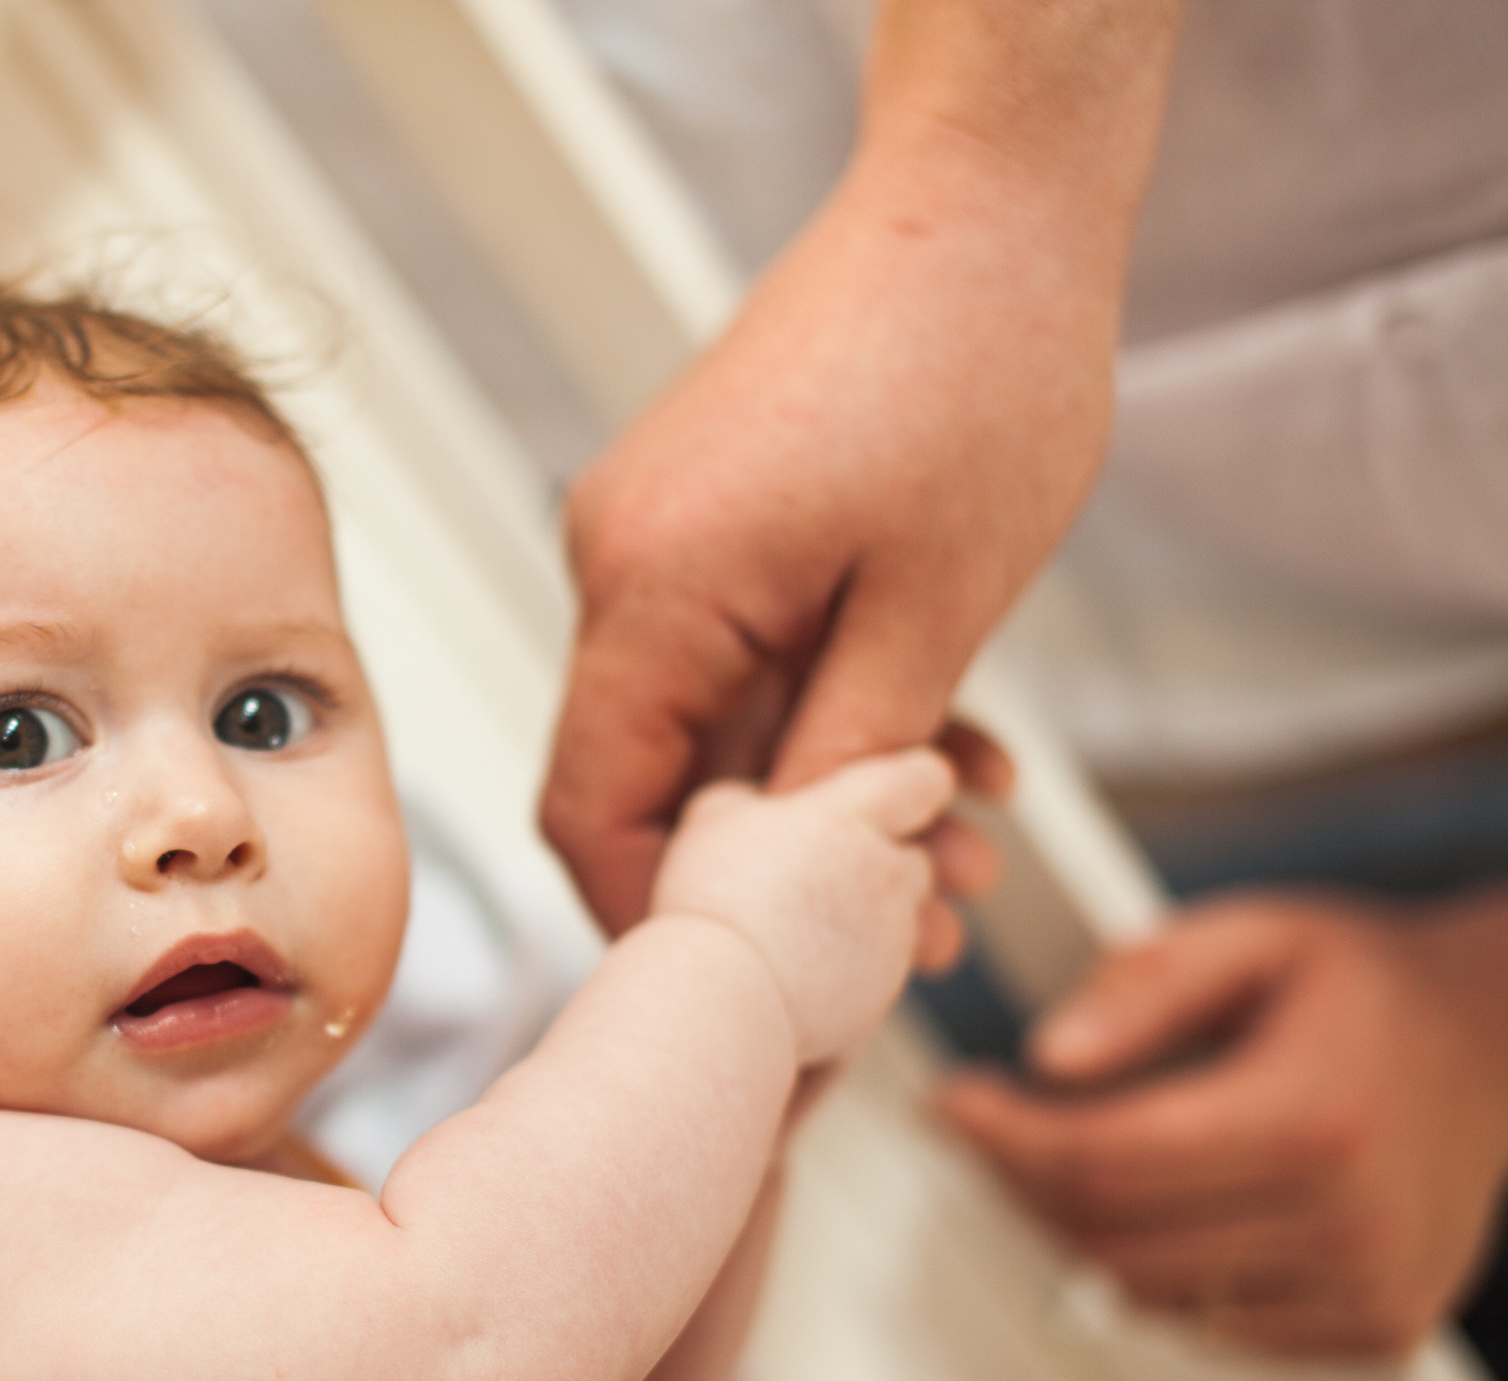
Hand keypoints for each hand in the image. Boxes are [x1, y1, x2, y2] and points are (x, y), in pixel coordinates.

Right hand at [540, 0, 1184, 935]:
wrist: (984, 198)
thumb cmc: (974, 366)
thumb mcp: (936, 602)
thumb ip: (846, 756)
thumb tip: (796, 880)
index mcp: (652, 589)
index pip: (592, 807)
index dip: (655, 917)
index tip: (752, 986)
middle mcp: (623, 561)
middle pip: (656, 772)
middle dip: (784, 865)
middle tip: (923, 922)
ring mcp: (656, 532)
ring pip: (715, 716)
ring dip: (828, 785)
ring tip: (964, 830)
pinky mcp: (703, 513)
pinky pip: (741, 648)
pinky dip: (828, 704)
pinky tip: (943, 740)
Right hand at [655, 747, 953, 1062]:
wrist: (724, 994)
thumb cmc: (714, 900)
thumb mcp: (711, 819)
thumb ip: (750, 798)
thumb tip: (754, 803)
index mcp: (851, 817)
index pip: (923, 781)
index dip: (912, 786)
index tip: (890, 798)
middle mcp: (888, 871)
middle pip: (916, 855)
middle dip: (881, 865)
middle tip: (825, 876)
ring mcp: (894, 935)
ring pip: (902, 916)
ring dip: (868, 918)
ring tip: (805, 929)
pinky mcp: (885, 990)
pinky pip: (881, 968)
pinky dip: (853, 966)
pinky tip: (801, 968)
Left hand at [941, 890, 1507, 1358]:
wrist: (1499, 1044)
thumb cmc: (1372, 987)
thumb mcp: (1257, 935)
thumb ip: (1147, 983)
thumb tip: (1051, 1057)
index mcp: (1315, 1120)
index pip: (1105, 1160)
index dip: (1003, 1136)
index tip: (954, 1104)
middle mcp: (1350, 1221)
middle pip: (1111, 1237)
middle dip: (1024, 1181)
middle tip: (996, 1128)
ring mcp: (1369, 1290)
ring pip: (1149, 1296)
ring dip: (1082, 1233)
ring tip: (1073, 1159)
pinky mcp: (1377, 1330)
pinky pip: (1214, 1328)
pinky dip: (1161, 1278)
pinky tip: (1165, 1210)